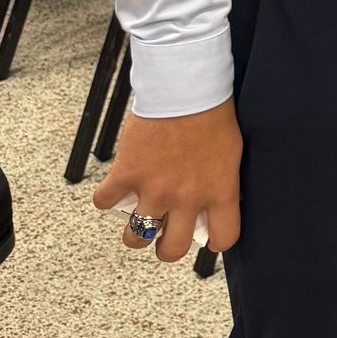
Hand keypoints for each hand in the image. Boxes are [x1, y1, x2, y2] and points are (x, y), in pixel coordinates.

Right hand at [94, 100, 241, 261]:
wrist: (185, 87)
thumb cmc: (212, 113)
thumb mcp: (231, 154)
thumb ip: (222, 184)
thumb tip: (218, 204)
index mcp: (219, 192)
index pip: (224, 238)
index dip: (215, 242)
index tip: (208, 236)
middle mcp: (187, 198)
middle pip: (171, 250)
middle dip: (166, 248)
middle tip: (164, 234)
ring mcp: (154, 189)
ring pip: (135, 238)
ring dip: (135, 232)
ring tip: (138, 217)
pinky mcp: (127, 174)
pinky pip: (105, 202)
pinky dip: (106, 197)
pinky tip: (116, 186)